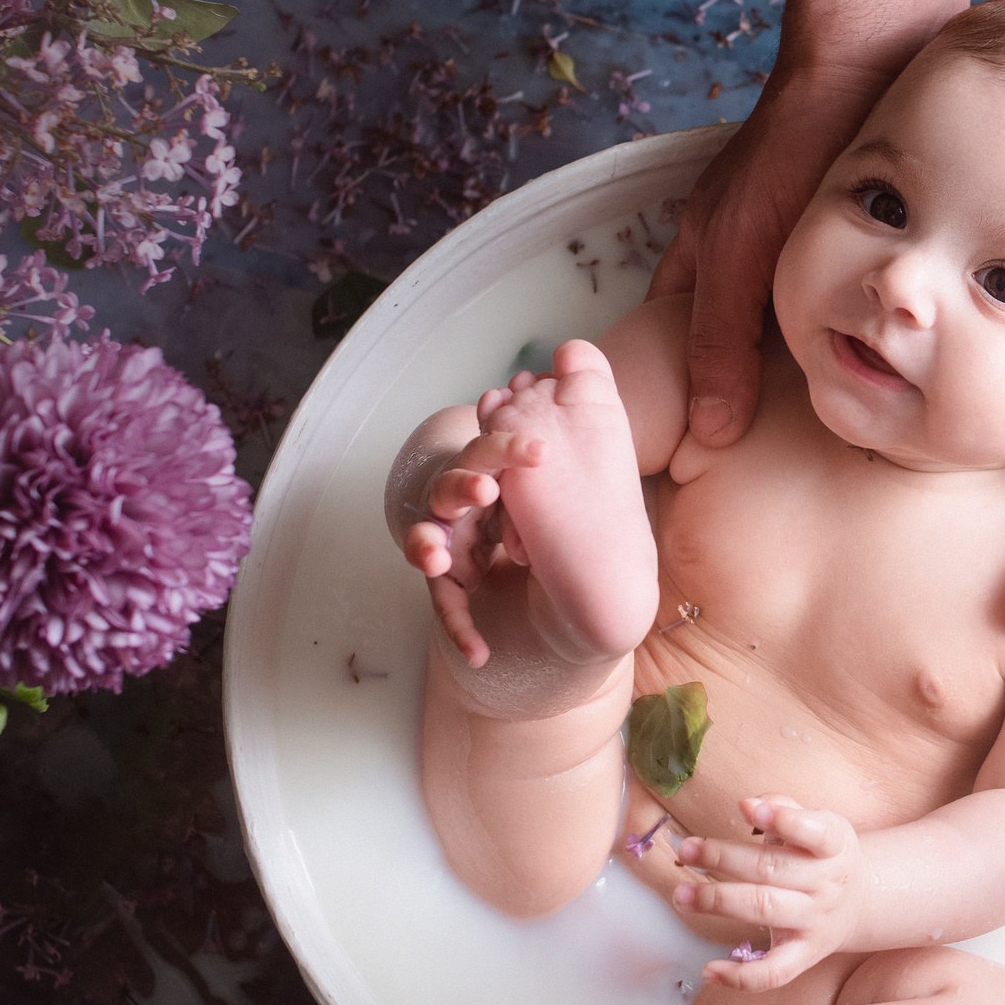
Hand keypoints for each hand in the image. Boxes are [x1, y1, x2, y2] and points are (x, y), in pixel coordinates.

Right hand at [400, 404, 544, 667]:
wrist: (519, 549)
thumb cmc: (527, 497)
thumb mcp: (542, 459)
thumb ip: (559, 416)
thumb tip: (576, 351)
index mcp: (486, 469)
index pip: (488, 450)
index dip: (507, 449)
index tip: (540, 452)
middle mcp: (458, 502)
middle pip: (449, 488)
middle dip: (463, 486)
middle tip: (486, 490)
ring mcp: (446, 542)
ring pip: (428, 542)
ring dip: (428, 546)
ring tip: (436, 559)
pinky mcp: (448, 582)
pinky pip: (447, 606)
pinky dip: (461, 630)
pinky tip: (479, 653)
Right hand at [647, 67, 891, 446]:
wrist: (869, 63)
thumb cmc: (790, 147)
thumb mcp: (739, 253)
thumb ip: (720, 340)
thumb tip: (710, 431)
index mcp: (700, 262)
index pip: (671, 347)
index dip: (677, 399)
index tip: (693, 462)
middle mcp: (744, 260)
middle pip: (733, 347)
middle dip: (750, 398)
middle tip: (772, 463)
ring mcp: (795, 252)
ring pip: (792, 332)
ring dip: (810, 371)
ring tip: (833, 428)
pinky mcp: (850, 245)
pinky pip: (841, 307)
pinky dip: (851, 337)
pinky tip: (876, 370)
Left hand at [671, 795, 862, 991]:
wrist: (860, 902)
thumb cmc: (822, 854)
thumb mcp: (817, 823)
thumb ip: (784, 808)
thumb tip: (750, 805)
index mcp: (834, 845)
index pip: (814, 832)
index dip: (782, 819)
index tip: (746, 808)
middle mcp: (827, 884)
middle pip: (771, 869)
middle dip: (722, 858)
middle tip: (686, 850)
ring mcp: (816, 922)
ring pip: (764, 910)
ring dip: (717, 902)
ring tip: (682, 895)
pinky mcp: (804, 955)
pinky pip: (774, 973)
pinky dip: (741, 977)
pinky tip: (710, 970)